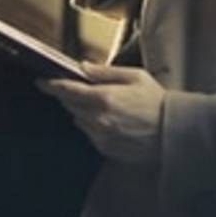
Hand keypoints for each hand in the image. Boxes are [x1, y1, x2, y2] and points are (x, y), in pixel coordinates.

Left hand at [37, 64, 164, 162]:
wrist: (175, 133)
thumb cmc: (158, 101)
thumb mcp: (135, 77)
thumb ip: (105, 72)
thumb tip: (82, 67)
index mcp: (104, 98)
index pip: (67, 90)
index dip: (51, 85)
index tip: (41, 81)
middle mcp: (98, 119)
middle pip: (70, 105)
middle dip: (70, 96)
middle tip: (80, 89)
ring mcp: (101, 137)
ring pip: (78, 120)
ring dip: (82, 111)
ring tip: (102, 105)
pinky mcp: (106, 149)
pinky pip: (89, 134)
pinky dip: (92, 125)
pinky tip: (110, 120)